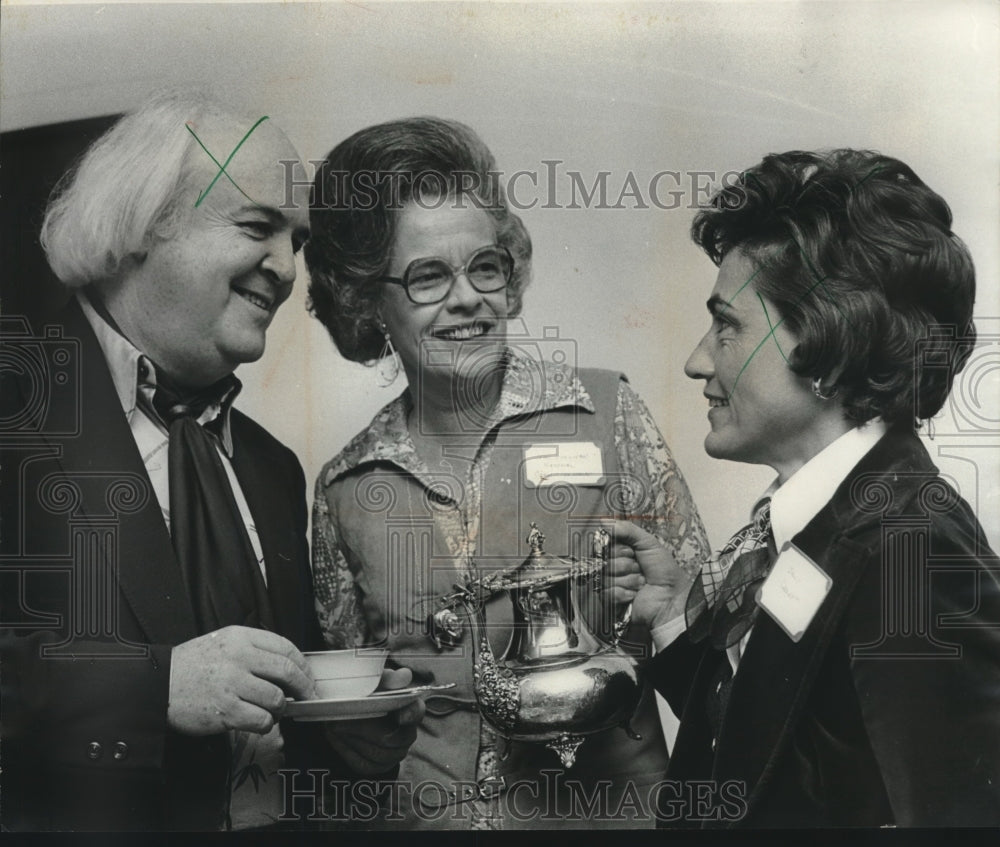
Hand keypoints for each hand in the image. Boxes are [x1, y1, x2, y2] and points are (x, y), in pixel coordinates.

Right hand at [168, 625, 315, 735]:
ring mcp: (232, 684)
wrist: (158, 686)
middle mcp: (239, 657)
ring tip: (274, 711)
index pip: (286, 648)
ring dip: (281, 709)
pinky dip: (267, 724)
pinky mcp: (225, 710)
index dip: (302, 665)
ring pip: (277, 698)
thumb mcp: (223, 643)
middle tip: (307, 697)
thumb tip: (289, 666)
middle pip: (287, 672)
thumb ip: (254, 649)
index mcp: (241, 638)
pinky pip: (262, 720)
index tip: (307, 677)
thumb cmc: (192, 666)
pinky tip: (260, 722)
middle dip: (303, 687)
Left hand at [323, 667, 424, 774]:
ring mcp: (395, 753)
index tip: (400, 716)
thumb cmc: (368, 694)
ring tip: (334, 726)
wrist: (352, 714)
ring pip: (374, 753)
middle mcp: (407, 734)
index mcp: (409, 708)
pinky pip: (363, 764)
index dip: (411, 715)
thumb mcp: (375, 682)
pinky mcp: (380, 766)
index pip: (416, 713)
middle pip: (388, 739)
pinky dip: (347, 751)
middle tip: (339, 720)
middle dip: (361, 730)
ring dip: (351, 739)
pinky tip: (337, 738)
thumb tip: (404, 675)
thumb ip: (388, 679)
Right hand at [603, 520, 695, 630]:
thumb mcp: (649, 543)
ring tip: (641, 583)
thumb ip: (627, 530)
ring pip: (606, 577)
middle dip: (625, 565)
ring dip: (627, 580)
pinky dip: (624, 593)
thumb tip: (604, 521)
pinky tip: (635, 594)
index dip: (618, 549)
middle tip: (639, 568)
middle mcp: (616, 567)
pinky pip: (607, 592)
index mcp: (623, 553)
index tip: (631, 552)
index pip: (605, 546)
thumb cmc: (665, 572)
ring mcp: (613, 584)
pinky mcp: (612, 601)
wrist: (672, 598)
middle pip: (604, 561)